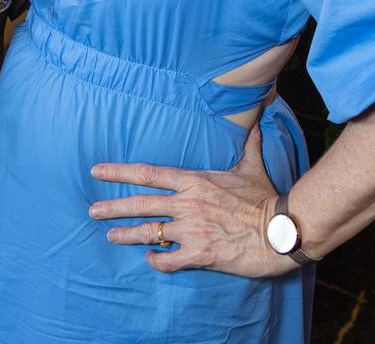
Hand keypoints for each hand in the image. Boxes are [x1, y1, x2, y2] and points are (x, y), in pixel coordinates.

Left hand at [89, 126, 293, 277]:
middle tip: (92, 211)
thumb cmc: (265, 197)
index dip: (119, 172)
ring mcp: (192, 230)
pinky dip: (157, 260)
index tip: (97, 171)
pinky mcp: (200, 254)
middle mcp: (187, 203)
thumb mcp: (252, 165)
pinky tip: (150, 260)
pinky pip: (169, 260)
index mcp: (193, 180)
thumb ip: (248, 142)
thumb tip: (258, 114)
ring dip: (127, 235)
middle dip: (113, 207)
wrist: (282, 231)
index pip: (148, 173)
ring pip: (150, 232)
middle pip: (141, 204)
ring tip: (111, 236)